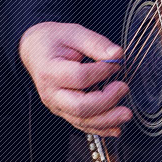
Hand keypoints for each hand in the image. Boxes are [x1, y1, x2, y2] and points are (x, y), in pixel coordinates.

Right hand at [19, 21, 130, 135]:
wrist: (35, 51)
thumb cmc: (53, 41)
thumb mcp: (73, 33)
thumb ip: (95, 43)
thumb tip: (117, 55)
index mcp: (50, 70)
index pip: (79, 77)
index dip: (101, 71)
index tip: (116, 63)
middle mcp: (51, 93)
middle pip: (79, 106)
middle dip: (106, 101)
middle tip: (123, 88)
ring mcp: (56, 105)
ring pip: (82, 121)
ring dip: (107, 120)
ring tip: (126, 114)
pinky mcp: (64, 112)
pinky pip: (82, 125)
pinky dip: (100, 129)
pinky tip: (116, 128)